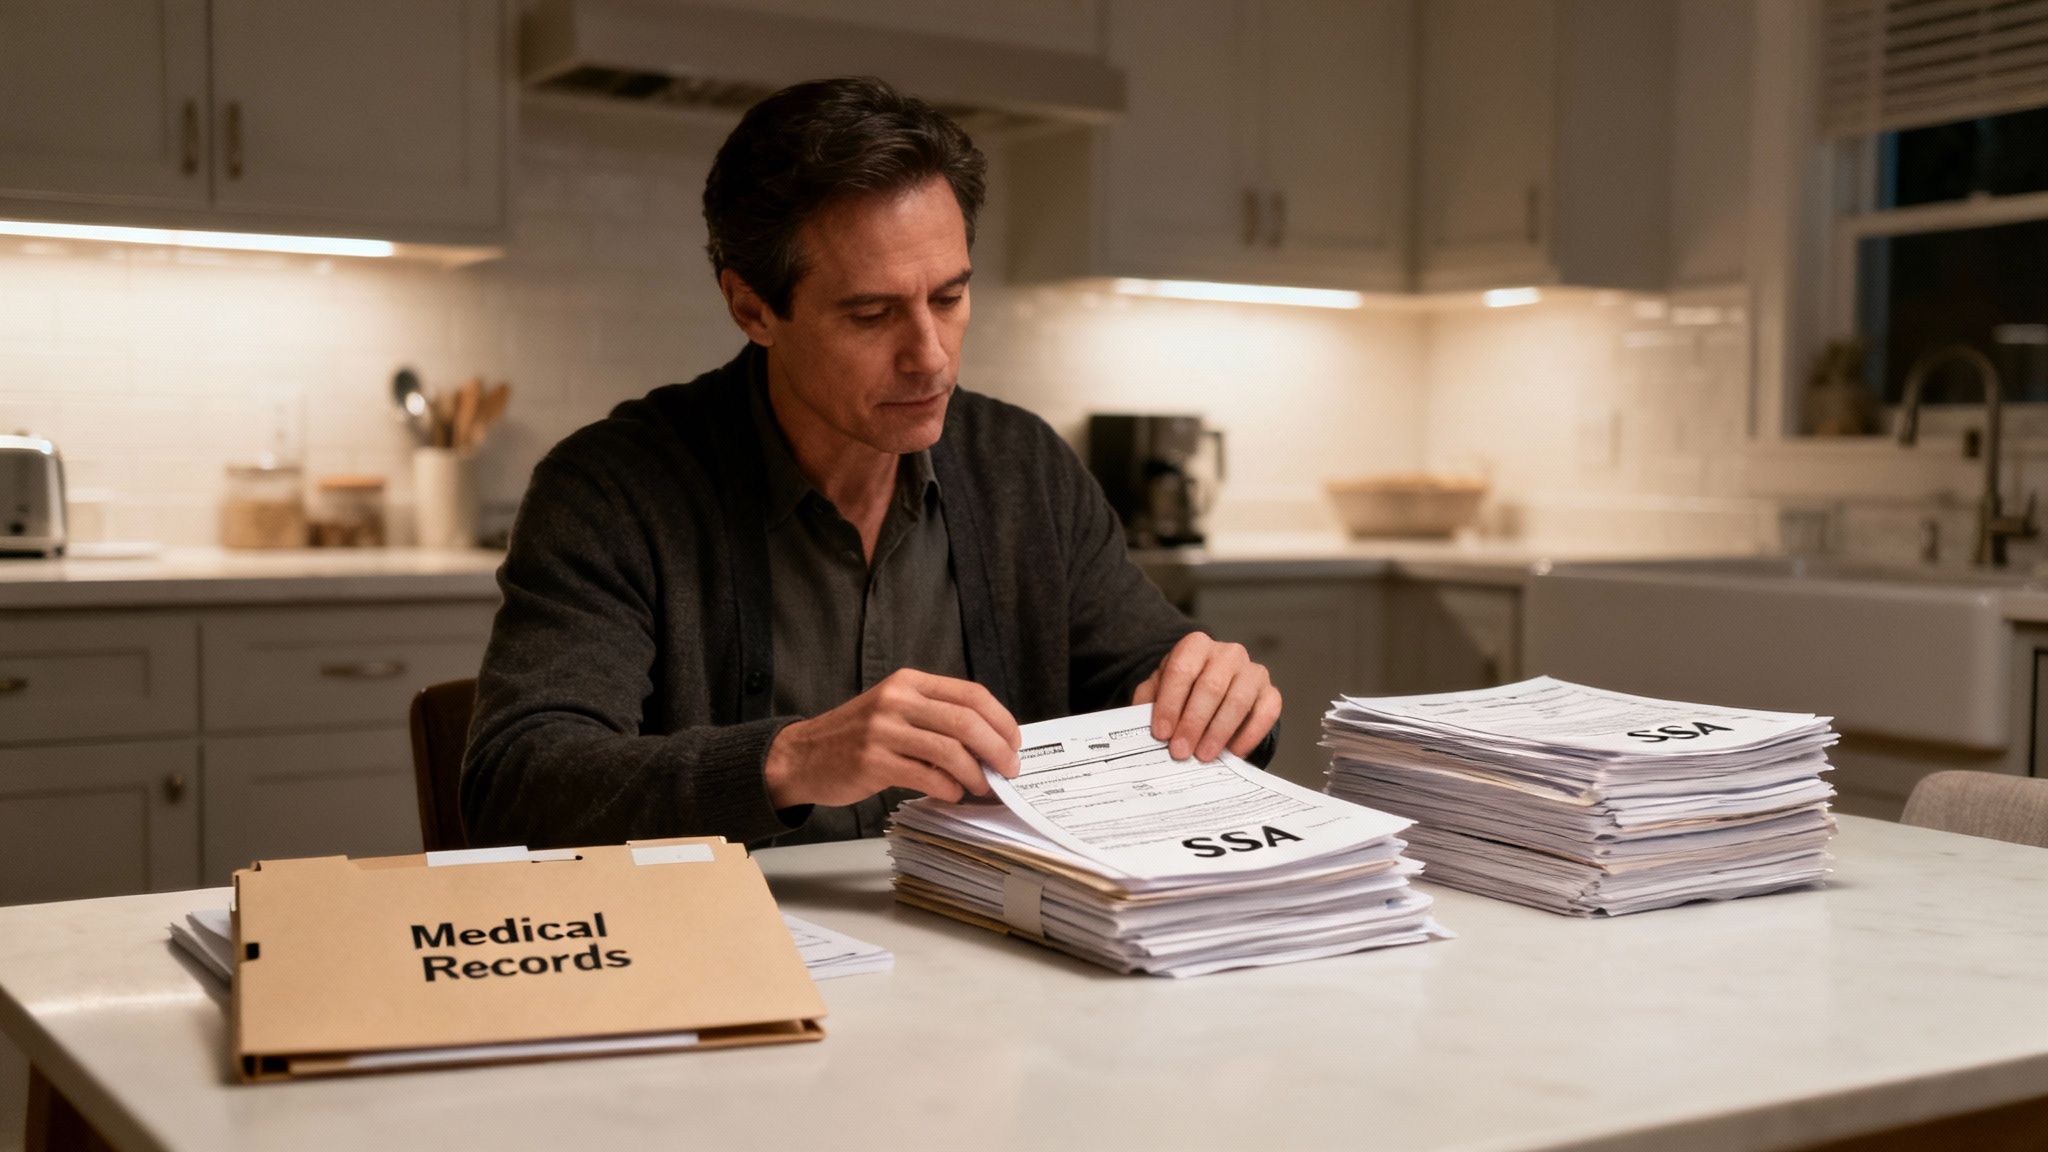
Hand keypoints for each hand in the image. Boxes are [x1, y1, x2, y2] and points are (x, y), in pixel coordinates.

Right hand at [764, 669, 1021, 807]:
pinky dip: (949, 789)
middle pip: (967, 721)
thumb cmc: (855, 736)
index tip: (1014, 742)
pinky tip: (951, 793)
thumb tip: (989, 742)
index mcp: (909, 682)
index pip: (971, 694)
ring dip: (976, 774)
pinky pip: (928, 777)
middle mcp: (897, 700)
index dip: (1001, 720)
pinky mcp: (873, 762)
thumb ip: (935, 717)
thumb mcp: (894, 710)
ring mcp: (884, 730)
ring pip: (951, 751)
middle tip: (1009, 769)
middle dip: (998, 749)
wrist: (802, 755)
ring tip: (980, 786)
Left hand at [1131, 632, 1281, 761]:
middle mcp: (1228, 653)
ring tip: (1203, 756)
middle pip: (1212, 686)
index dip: (1170, 704)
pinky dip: (1251, 734)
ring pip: (1239, 699)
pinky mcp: (1270, 692)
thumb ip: (1148, 702)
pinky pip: (1267, 711)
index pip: (1182, 670)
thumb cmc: (1183, 690)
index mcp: (1196, 646)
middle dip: (1194, 722)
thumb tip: (1140, 727)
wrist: (1214, 691)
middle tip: (1180, 751)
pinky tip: (1234, 752)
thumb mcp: (1159, 689)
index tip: (1161, 733)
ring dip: (1219, 731)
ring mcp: (1252, 671)